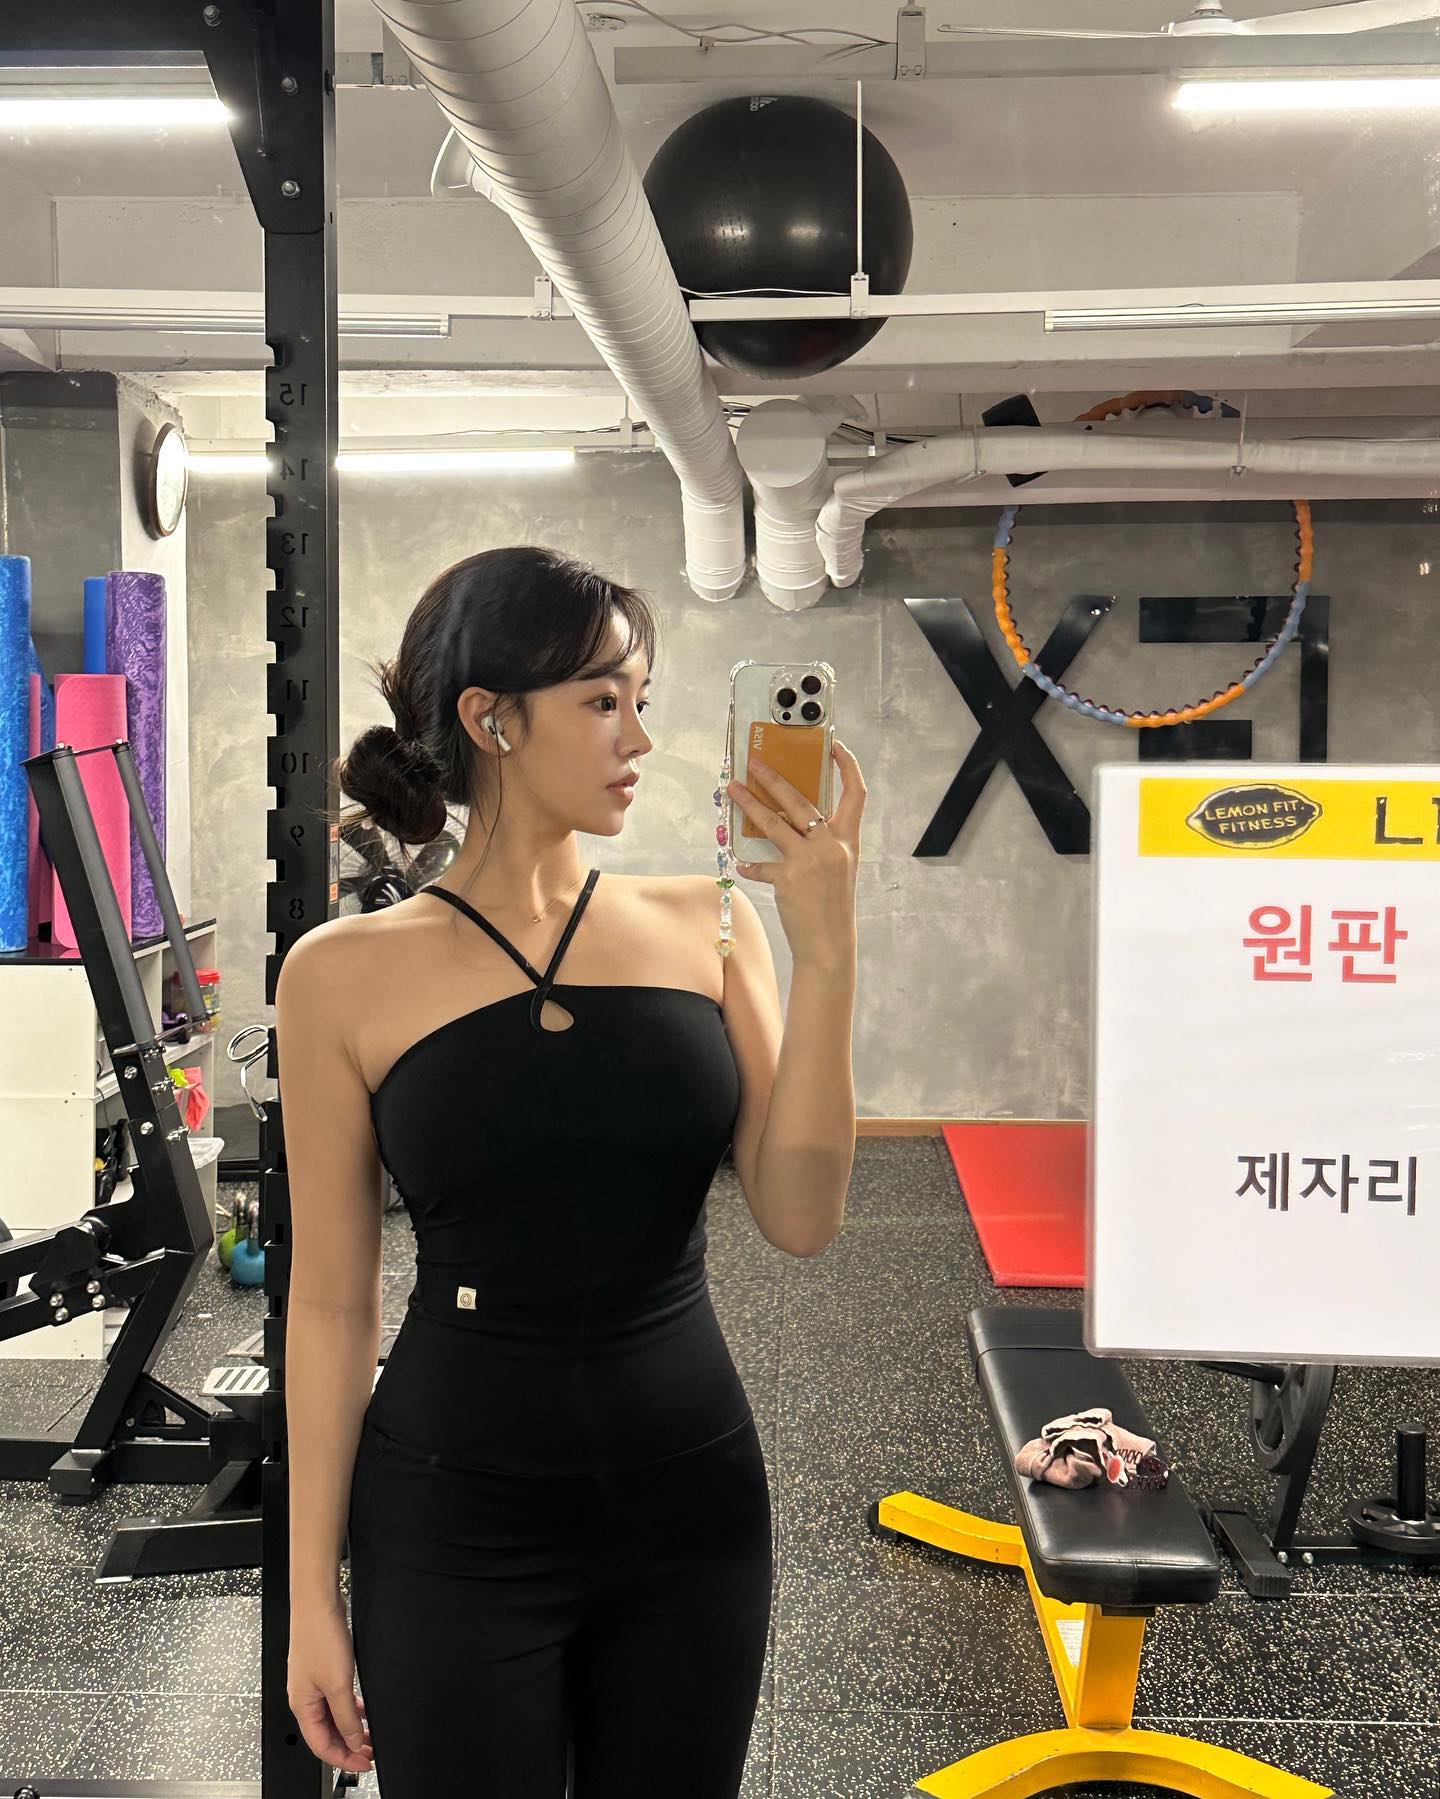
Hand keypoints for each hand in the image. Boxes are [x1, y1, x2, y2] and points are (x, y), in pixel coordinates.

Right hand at [288, 1602, 374, 1775]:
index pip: (321, 1746)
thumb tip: (352, 1741)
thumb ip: (346, 1716)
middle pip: (326, 1733)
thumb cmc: (320, 1636)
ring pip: (331, 1716)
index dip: (343, 1759)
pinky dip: (349, 1708)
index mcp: (302, 1706)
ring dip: (351, 1727)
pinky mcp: (322, 1669)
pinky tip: (362, 1709)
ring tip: (370, 1734)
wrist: (317, 1602)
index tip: (364, 1764)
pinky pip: (335, 1699)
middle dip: (348, 1746)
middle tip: (370, 1752)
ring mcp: (313, 1683)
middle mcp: (305, 1697)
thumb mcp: (338, 1684)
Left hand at [726, 739, 864, 967]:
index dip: (847, 766)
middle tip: (755, 764)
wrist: (829, 944)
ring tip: (733, 790)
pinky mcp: (788, 878)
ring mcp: (810, 860)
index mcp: (848, 840)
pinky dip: (749, 864)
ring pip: (773, 823)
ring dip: (749, 804)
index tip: (833, 745)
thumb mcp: (837, 867)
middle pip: (801, 801)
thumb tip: (792, 818)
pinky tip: (741, 863)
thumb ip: (821, 842)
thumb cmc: (832, 905)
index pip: (856, 793)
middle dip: (775, 779)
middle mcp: (831, 846)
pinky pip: (761, 864)